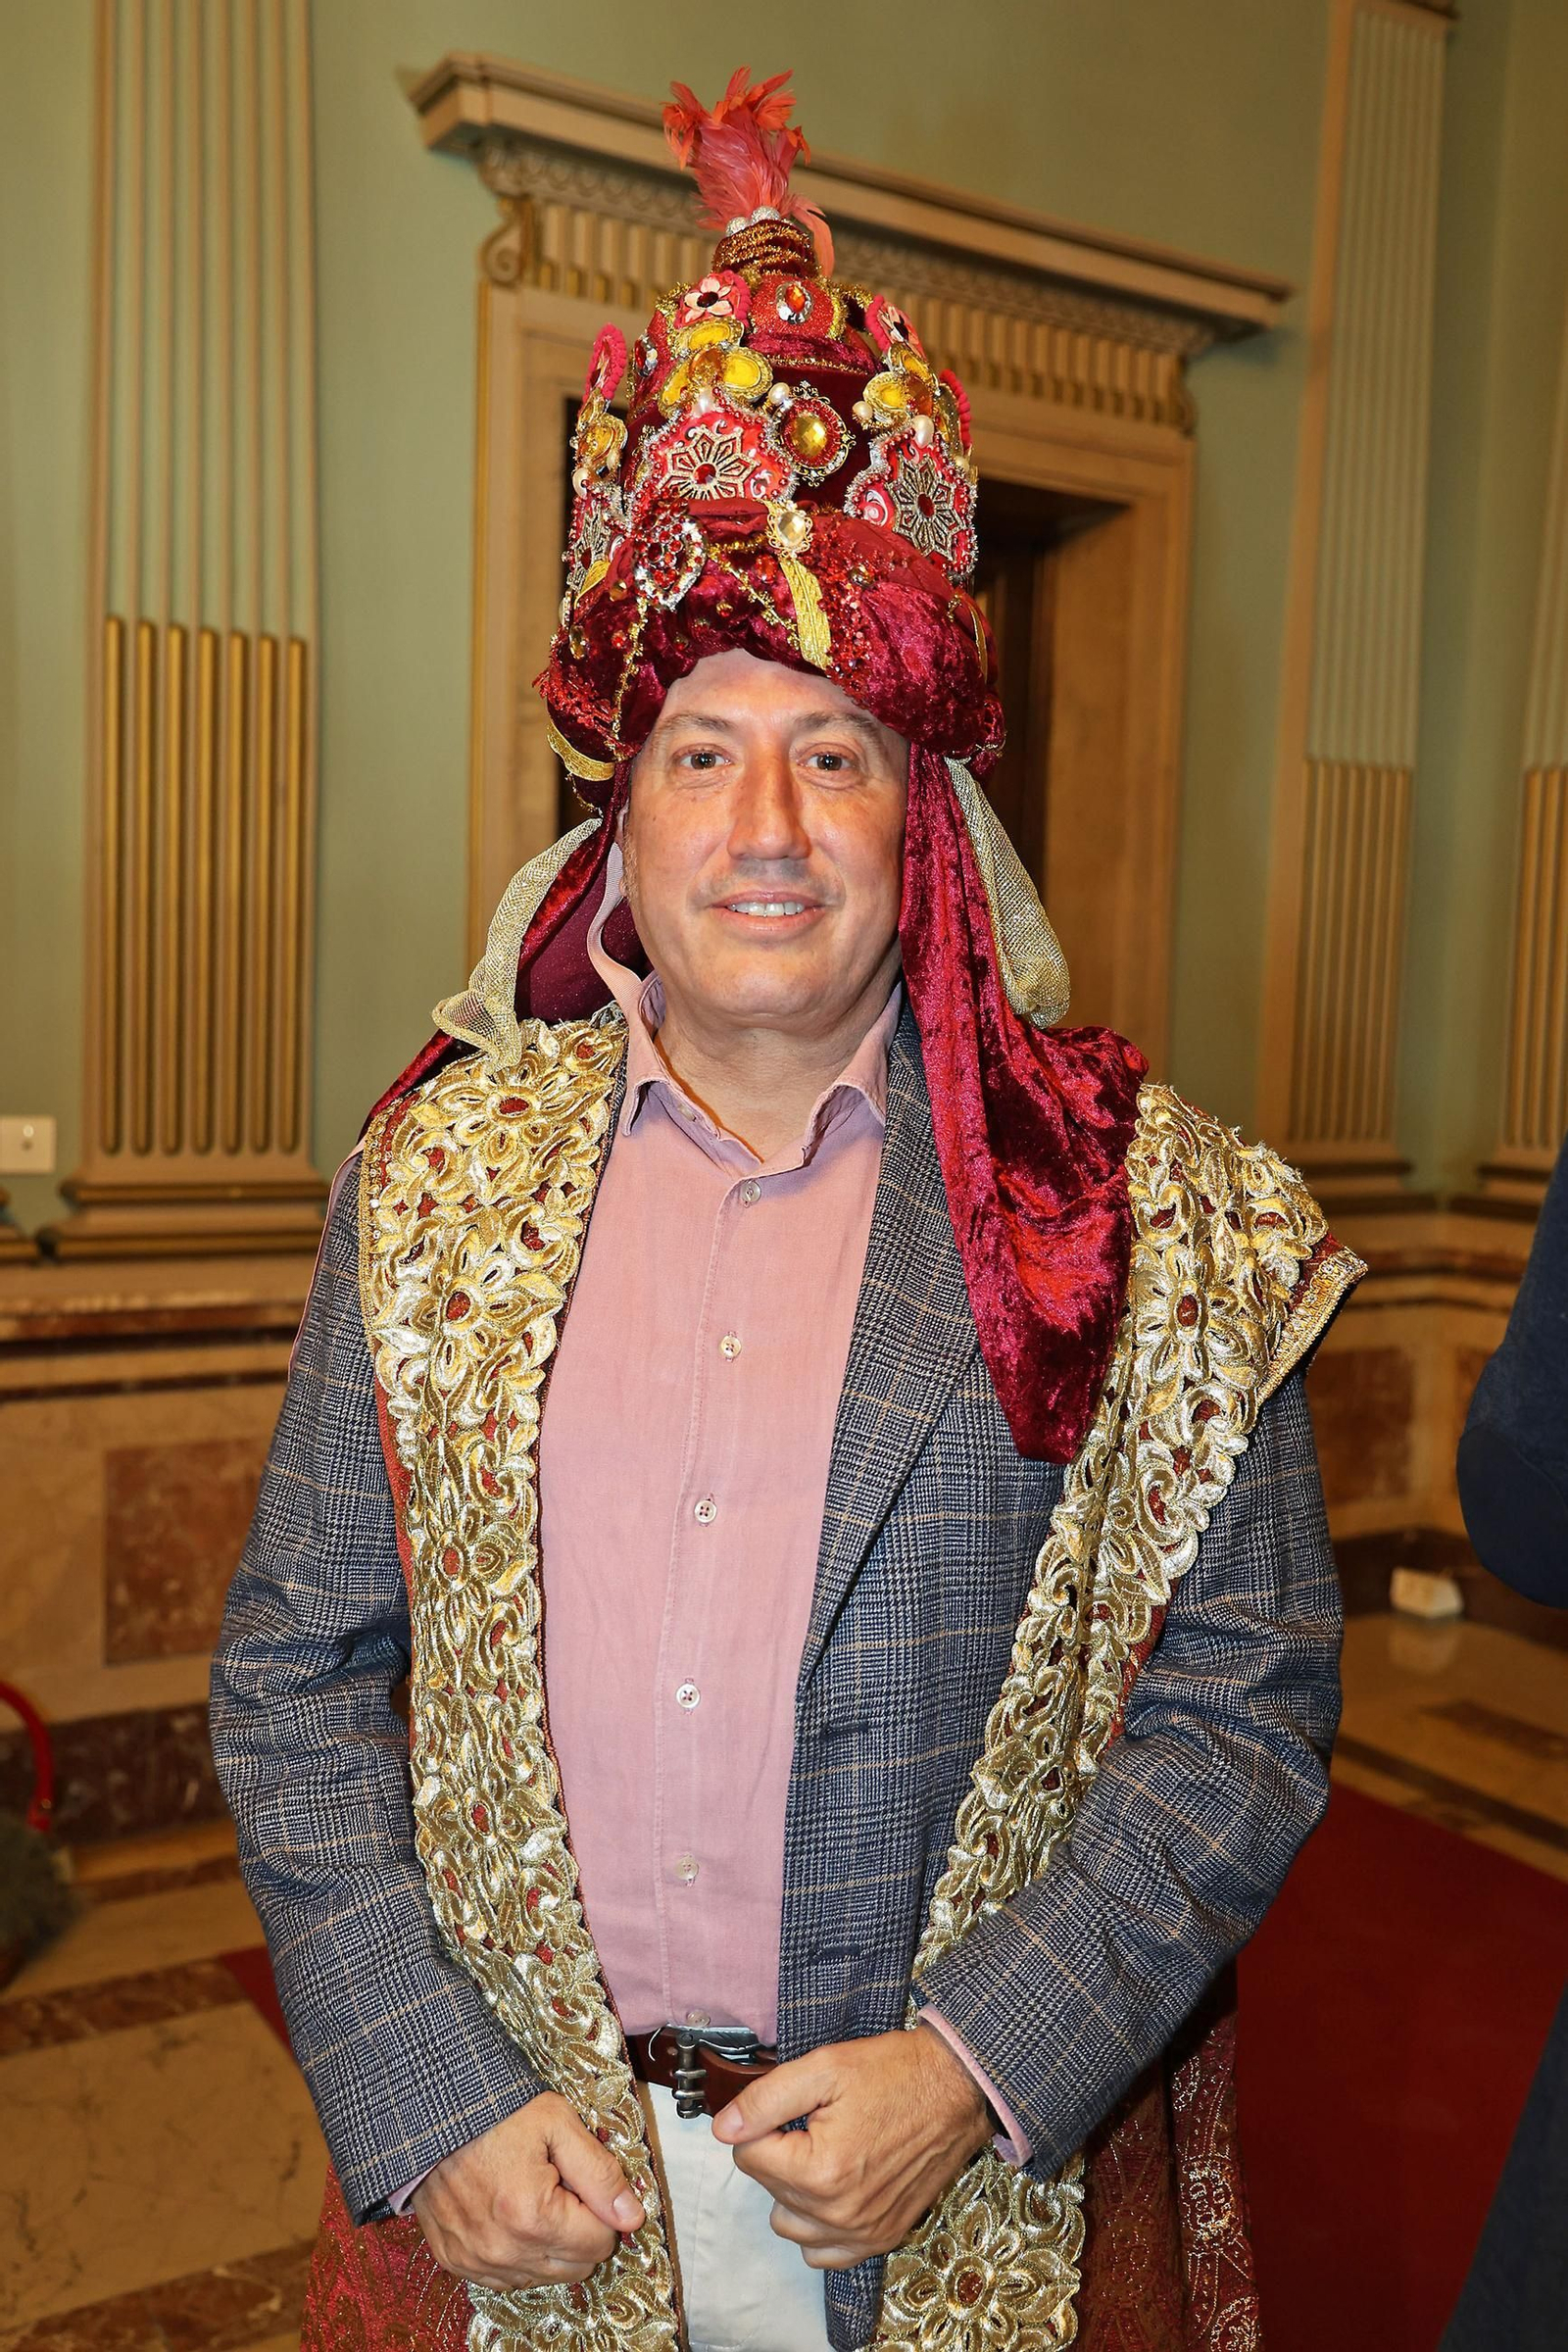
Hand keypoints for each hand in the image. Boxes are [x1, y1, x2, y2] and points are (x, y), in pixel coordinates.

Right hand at [413, 2092, 644, 2288]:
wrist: (430, 2113)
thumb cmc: (495, 2113)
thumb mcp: (558, 2123)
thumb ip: (600, 2173)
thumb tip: (632, 2216)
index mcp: (533, 2216)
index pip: (600, 2242)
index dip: (600, 2209)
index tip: (579, 2180)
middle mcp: (503, 2251)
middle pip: (576, 2267)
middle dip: (580, 2230)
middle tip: (559, 2187)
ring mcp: (476, 2261)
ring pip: (545, 2277)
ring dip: (550, 2245)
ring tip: (531, 2196)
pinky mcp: (457, 2262)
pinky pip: (508, 2278)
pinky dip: (518, 2253)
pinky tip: (510, 2214)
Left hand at [712, 2024, 992, 2269]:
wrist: (956, 2089)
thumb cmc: (894, 2073)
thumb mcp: (823, 2067)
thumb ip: (765, 2100)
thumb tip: (723, 2128)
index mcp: (820, 2171)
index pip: (747, 2155)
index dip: (763, 2121)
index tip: (794, 2106)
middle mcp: (839, 2213)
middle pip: (767, 2188)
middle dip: (780, 2152)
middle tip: (815, 2122)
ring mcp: (862, 2232)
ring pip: (788, 2223)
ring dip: (793, 2190)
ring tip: (824, 2151)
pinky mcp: (881, 2237)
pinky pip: (823, 2253)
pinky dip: (818, 2224)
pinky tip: (834, 2187)